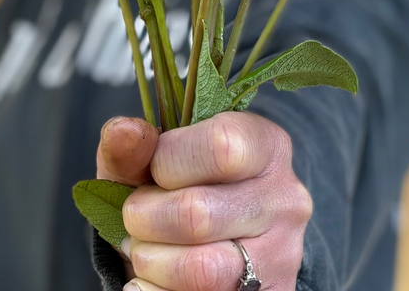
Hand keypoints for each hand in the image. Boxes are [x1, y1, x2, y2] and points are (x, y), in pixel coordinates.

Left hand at [96, 113, 312, 290]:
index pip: (222, 146)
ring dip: (151, 261)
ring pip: (201, 269)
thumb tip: (123, 133)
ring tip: (145, 249)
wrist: (215, 241)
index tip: (154, 170)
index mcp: (267, 145)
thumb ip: (133, 145)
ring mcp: (282, 255)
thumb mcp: (154, 159)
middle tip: (136, 216)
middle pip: (200, 213)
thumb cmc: (181, 187)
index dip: (169, 160)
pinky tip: (154, 279)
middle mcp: (285, 199)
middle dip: (146, 217)